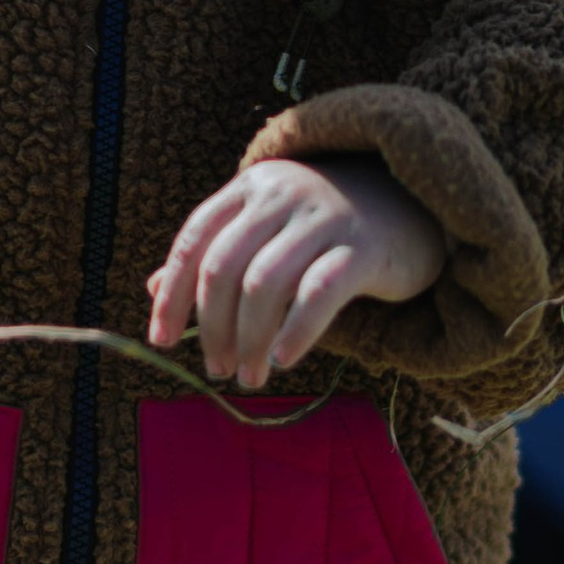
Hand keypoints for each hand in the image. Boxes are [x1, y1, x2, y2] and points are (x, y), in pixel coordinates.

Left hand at [147, 157, 446, 392]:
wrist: (411, 206)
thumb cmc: (326, 228)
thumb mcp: (267, 230)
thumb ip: (215, 255)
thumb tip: (151, 290)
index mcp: (250, 187)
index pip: (194, 240)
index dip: (172, 295)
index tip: (161, 341)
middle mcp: (282, 194)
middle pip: (224, 267)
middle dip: (211, 327)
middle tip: (216, 369)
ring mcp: (325, 216)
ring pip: (265, 284)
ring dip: (249, 340)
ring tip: (250, 376)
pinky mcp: (364, 246)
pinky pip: (318, 293)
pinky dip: (295, 332)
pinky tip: (285, 359)